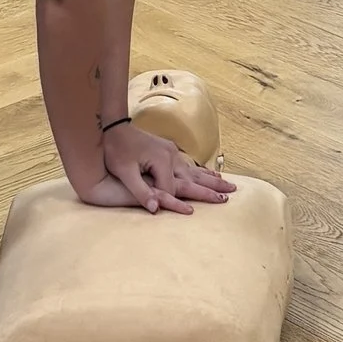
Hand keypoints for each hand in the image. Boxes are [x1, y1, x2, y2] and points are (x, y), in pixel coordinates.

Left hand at [82, 120, 232, 212]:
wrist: (112, 127)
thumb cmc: (116, 150)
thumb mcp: (125, 172)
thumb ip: (140, 191)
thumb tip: (155, 209)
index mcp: (162, 161)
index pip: (172, 189)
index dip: (174, 203)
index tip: (189, 214)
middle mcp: (171, 156)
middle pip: (194, 178)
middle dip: (212, 188)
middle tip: (230, 196)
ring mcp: (172, 152)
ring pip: (195, 170)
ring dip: (212, 179)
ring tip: (228, 185)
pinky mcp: (169, 150)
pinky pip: (189, 164)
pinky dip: (201, 171)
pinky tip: (208, 174)